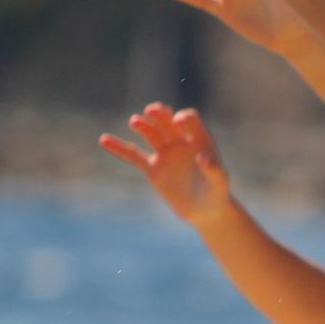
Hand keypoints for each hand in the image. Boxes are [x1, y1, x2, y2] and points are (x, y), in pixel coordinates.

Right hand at [100, 103, 231, 226]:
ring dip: (143, 125)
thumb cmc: (218, 196)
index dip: (183, 118)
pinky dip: (120, 148)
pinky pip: (133, 155)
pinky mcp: (153, 169)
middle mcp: (181, 143)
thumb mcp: (220, 184)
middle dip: (159, 114)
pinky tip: (104, 140)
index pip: (190, 119)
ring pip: (151, 134)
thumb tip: (203, 158)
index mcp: (199, 141)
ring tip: (135, 122)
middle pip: (167, 120)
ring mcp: (166, 155)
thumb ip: (215, 170)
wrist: (206, 212)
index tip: (178, 123)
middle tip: (151, 112)